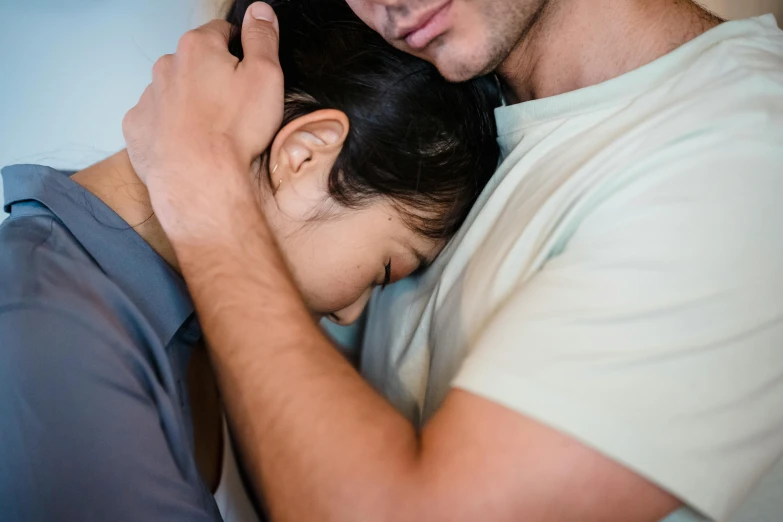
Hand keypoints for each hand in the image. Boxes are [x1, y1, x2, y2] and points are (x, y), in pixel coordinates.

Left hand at [122, 2, 283, 239]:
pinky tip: (189, 144)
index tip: (249, 75)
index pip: (222, 32)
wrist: (198, 179)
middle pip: (194, 62)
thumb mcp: (266, 77)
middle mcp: (167, 65)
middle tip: (234, 108)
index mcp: (198, 48)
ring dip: (191, 102)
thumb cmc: (233, 130)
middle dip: (212, 77)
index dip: (240, 51)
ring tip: (213, 131)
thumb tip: (259, 10)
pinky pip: (156, 119)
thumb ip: (262, 38)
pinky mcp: (137, 127)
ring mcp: (148, 97)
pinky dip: (170, 127)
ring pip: (174, 90)